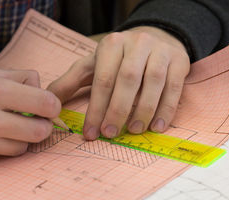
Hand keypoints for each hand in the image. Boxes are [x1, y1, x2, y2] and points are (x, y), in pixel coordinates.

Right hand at [0, 69, 60, 169]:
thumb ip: (15, 77)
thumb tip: (41, 87)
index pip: (44, 102)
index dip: (52, 106)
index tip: (49, 107)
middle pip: (39, 131)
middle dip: (41, 127)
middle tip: (35, 123)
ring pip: (22, 147)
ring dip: (20, 139)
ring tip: (4, 129)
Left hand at [48, 26, 189, 139]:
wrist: (154, 38)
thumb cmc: (118, 58)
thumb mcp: (92, 65)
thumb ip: (70, 82)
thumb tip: (49, 101)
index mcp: (111, 45)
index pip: (103, 80)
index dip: (96, 109)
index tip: (91, 133)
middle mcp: (137, 44)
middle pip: (127, 80)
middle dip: (117, 110)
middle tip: (110, 134)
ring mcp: (160, 51)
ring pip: (153, 82)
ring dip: (144, 110)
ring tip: (134, 131)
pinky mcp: (179, 61)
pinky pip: (175, 87)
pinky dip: (166, 109)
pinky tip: (157, 127)